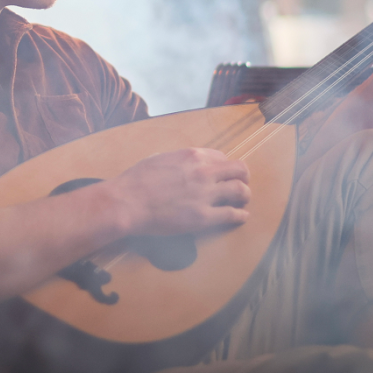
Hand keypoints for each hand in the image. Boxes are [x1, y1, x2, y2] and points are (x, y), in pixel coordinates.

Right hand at [110, 148, 250, 236]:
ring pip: (240, 191)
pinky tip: (241, 217)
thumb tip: (188, 164)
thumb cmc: (137, 180)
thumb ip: (180, 160)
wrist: (127, 202)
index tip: (223, 174)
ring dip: (244, 195)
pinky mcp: (203, 217)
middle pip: (238, 170)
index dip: (224, 167)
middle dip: (243, 177)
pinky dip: (240, 216)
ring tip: (242, 201)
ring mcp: (205, 194)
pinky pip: (231, 214)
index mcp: (193, 155)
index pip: (222, 157)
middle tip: (241, 185)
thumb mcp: (160, 158)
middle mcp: (204, 172)